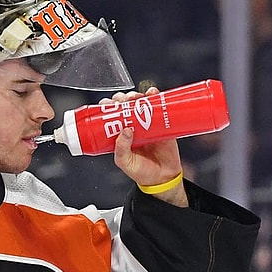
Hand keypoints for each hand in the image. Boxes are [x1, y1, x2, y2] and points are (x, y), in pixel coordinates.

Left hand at [104, 87, 187, 206]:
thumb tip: (125, 130)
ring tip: (135, 98)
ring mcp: (147, 122)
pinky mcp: (162, 122)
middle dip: (121, 99)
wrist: (163, 177)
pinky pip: (159, 105)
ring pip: (139, 102)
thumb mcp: (125, 162)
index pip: (110, 115)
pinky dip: (155, 96)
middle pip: (124, 105)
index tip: (107, 105)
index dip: (107, 107)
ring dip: (135, 95)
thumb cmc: (141, 172)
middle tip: (123, 101)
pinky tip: (152, 93)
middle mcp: (132, 125)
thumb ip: (121, 149)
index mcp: (119, 134)